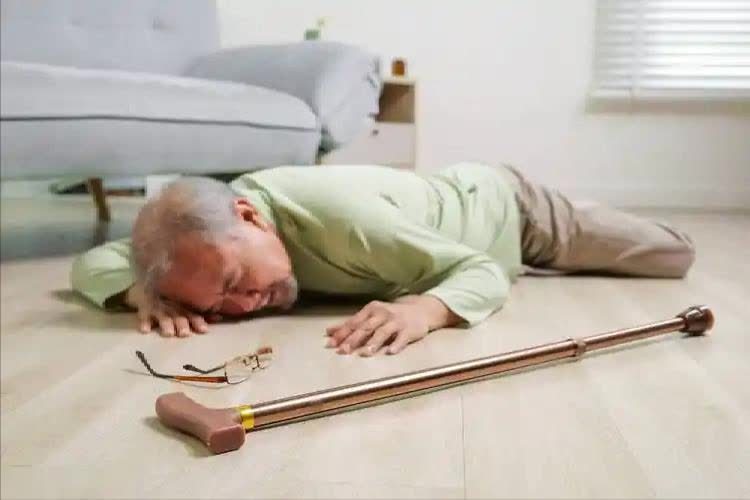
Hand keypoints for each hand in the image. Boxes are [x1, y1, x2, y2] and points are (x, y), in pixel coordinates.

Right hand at [125, 284, 209, 336]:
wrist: (147, 286)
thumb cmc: (171, 300)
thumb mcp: (185, 306)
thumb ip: (200, 313)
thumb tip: (220, 318)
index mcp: (183, 307)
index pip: (192, 314)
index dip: (198, 321)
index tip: (204, 330)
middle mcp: (172, 307)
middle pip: (178, 316)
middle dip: (182, 324)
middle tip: (185, 334)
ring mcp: (158, 308)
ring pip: (163, 316)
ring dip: (166, 324)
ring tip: (169, 333)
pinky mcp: (143, 308)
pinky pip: (143, 315)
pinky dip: (144, 321)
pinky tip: (145, 330)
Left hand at [325, 296, 460, 355]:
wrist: (420, 310)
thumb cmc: (390, 315)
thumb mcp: (370, 315)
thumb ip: (351, 324)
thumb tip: (328, 332)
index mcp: (371, 309)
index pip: (354, 323)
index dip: (342, 333)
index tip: (331, 344)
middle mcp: (383, 313)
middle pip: (366, 328)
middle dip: (354, 340)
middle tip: (343, 350)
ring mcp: (397, 321)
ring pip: (383, 332)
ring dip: (373, 343)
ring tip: (365, 353)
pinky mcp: (410, 330)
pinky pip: (402, 338)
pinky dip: (396, 344)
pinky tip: (390, 352)